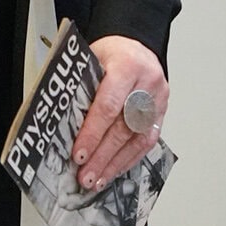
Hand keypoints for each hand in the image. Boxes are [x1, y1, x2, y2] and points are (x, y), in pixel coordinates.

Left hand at [72, 37, 167, 193]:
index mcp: (127, 66)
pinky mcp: (162, 112)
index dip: (92, 133)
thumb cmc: (111, 53)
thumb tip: (63, 127)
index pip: (109, 106)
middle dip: (102, 156)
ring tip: (97, 180)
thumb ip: (81, 89)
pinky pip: (147, 141)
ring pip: (137, 139)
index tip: (79, 154)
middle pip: (123, 127)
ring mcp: (158, 99)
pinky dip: (129, 159)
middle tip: (86, 176)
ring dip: (115, 164)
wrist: (136, 46)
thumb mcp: (90, 61)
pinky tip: (115, 170)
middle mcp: (147, 84)